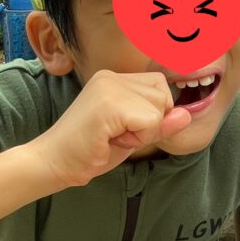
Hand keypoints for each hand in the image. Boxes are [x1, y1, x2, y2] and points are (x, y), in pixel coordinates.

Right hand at [28, 70, 191, 189]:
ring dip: (143, 133)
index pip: (160, 87)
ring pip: (159, 109)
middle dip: (149, 124)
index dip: (151, 116)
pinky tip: (111, 140)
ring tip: (112, 136)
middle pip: (164, 95)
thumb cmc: (89, 152)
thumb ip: (159, 123)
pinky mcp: (109, 103)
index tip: (121, 129)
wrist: (53, 163)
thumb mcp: (133, 136)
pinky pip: (150, 121)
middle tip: (116, 134)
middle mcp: (112, 77)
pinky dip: (137, 138)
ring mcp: (109, 87)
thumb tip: (187, 115)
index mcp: (115, 79)